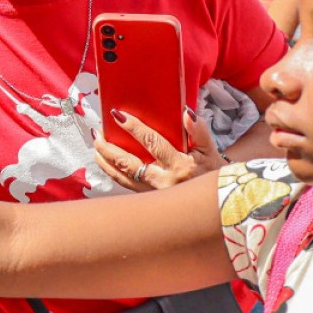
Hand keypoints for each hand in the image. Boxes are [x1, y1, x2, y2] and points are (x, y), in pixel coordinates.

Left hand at [94, 108, 219, 191]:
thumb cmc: (212, 172)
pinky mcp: (149, 200)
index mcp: (181, 167)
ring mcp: (154, 194)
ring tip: (96, 146)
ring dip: (105, 162)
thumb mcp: (211, 150)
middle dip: (109, 148)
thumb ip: (199, 131)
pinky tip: (105, 163)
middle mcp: (164, 183)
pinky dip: (113, 173)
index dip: (134, 128)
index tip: (118, 115)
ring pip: (122, 178)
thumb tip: (186, 113)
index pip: (152, 143)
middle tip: (97, 134)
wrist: (216, 199)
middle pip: (129, 164)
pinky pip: (126, 186)